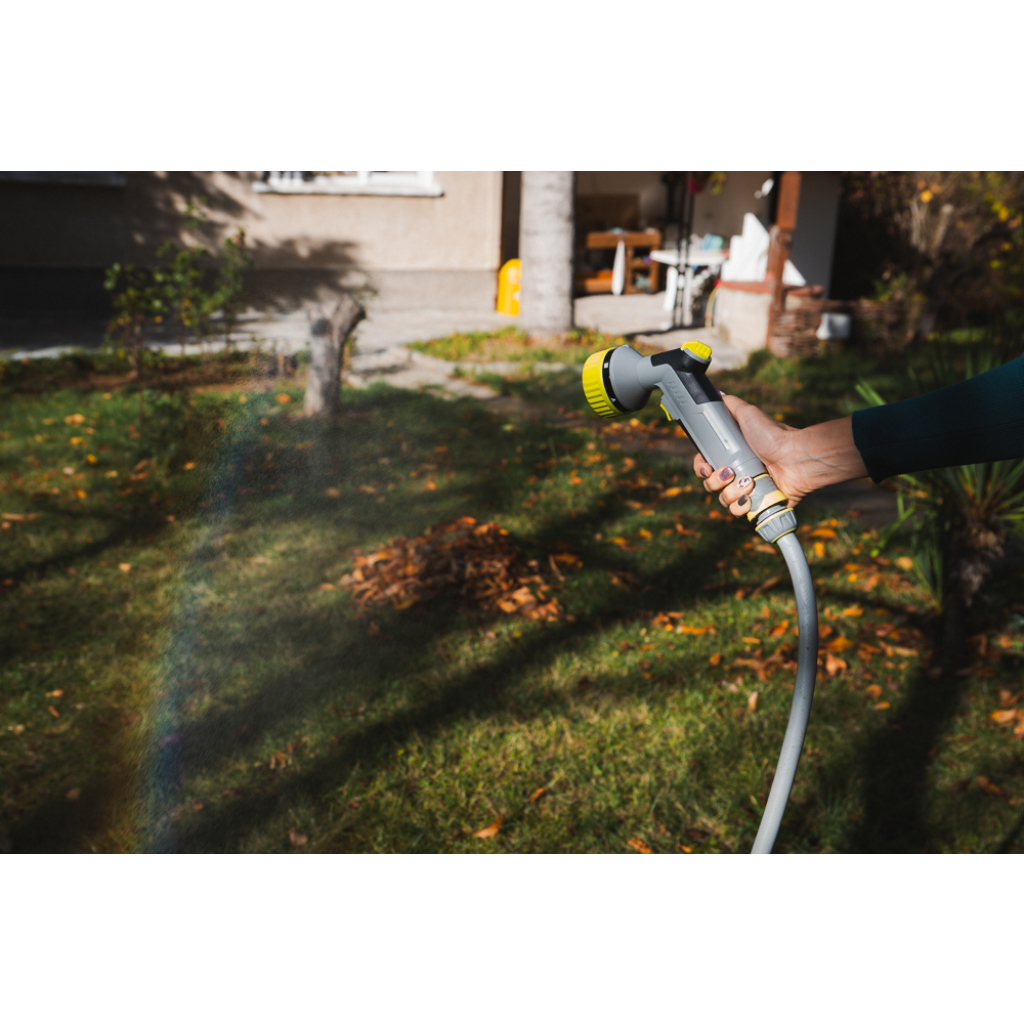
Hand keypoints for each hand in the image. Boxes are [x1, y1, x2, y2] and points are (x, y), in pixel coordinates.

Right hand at [693, 394, 867, 516]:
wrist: (796, 457)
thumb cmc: (775, 435)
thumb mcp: (749, 414)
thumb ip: (730, 404)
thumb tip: (717, 394)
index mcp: (731, 454)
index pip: (705, 465)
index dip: (701, 468)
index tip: (705, 467)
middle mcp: (737, 473)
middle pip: (710, 484)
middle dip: (715, 481)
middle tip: (730, 472)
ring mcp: (747, 490)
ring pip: (723, 499)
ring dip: (730, 493)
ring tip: (748, 483)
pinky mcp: (758, 504)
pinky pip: (739, 512)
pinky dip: (741, 507)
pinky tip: (751, 497)